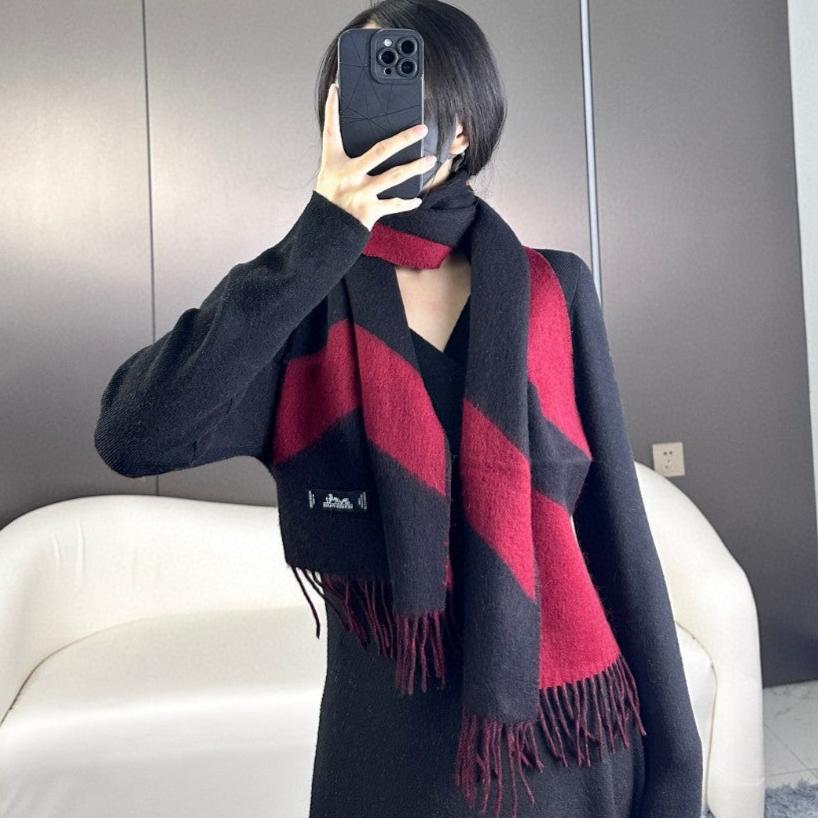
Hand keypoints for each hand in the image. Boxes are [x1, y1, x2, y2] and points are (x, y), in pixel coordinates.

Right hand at [314, 82, 436, 230]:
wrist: (326, 231)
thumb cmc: (330, 199)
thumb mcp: (329, 173)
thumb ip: (344, 156)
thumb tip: (364, 144)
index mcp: (335, 162)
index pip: (331, 131)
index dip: (332, 109)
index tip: (336, 89)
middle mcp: (349, 175)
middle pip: (381, 151)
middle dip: (404, 139)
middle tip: (422, 129)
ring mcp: (361, 193)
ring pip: (394, 177)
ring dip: (415, 168)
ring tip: (430, 160)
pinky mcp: (370, 211)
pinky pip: (394, 205)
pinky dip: (407, 203)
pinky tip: (418, 199)